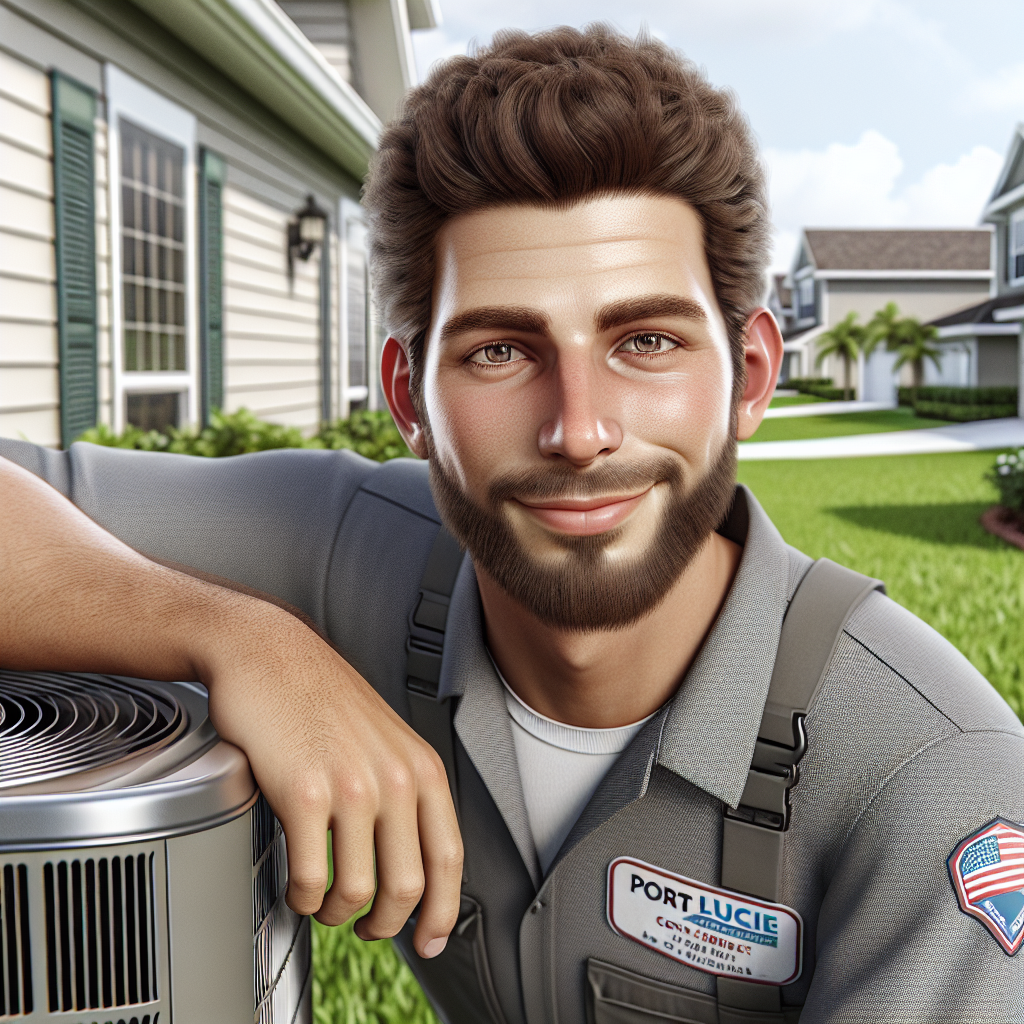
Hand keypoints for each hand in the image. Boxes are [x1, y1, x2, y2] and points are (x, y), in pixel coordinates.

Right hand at [194, 604, 462, 956]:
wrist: (270, 654)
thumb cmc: (320, 698)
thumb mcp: (384, 739)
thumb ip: (403, 791)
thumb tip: (409, 858)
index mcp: (420, 766)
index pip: (449, 856)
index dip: (442, 909)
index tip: (430, 939)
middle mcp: (394, 777)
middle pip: (407, 886)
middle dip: (386, 924)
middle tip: (367, 928)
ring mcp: (351, 785)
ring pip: (357, 891)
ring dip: (338, 914)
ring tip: (324, 904)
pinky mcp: (304, 792)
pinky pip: (310, 877)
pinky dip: (302, 897)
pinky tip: (297, 886)